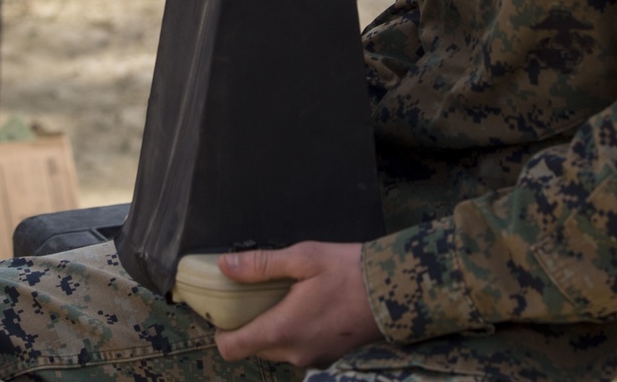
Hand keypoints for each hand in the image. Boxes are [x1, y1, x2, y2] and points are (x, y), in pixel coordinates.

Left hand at [213, 241, 382, 368]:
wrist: (395, 290)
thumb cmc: (348, 270)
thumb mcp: (305, 257)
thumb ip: (262, 264)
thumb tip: (225, 266)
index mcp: (282, 330)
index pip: (232, 349)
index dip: (222, 332)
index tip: (227, 310)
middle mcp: (294, 352)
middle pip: (254, 347)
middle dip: (252, 323)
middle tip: (261, 293)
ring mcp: (313, 359)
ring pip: (277, 349)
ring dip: (276, 328)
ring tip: (289, 296)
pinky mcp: (329, 358)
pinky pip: (299, 350)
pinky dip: (296, 333)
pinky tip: (311, 307)